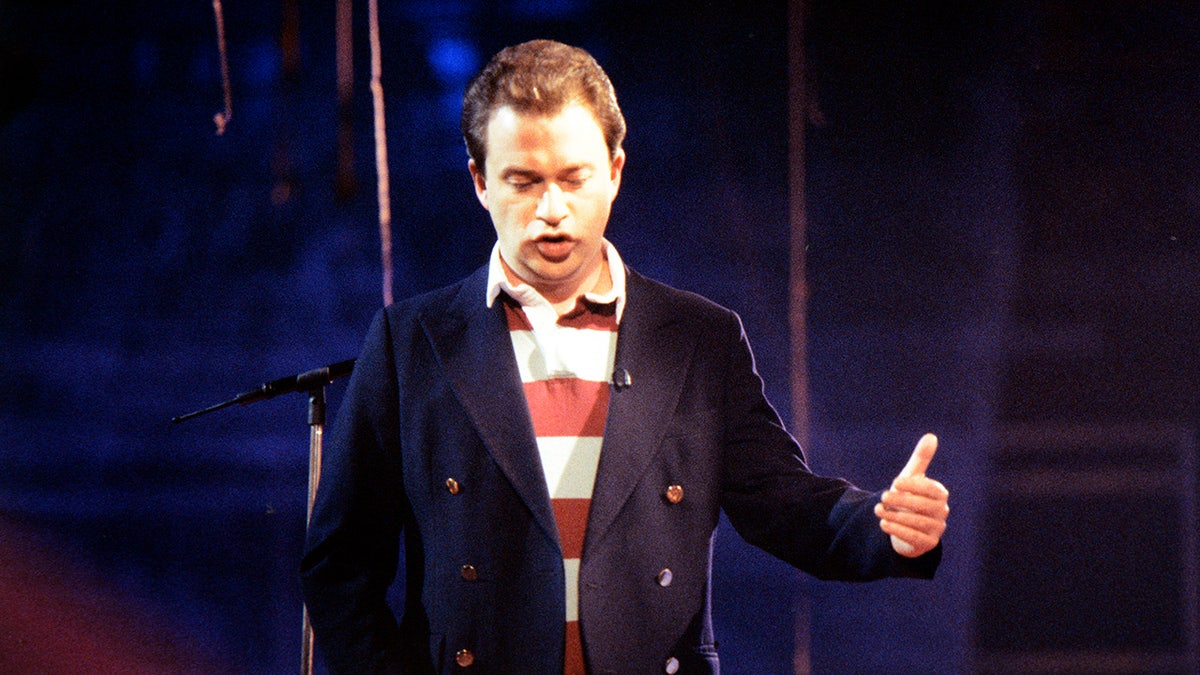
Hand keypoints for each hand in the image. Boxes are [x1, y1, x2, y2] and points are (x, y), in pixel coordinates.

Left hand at [874, 433, 948, 557]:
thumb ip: (921, 459)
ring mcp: (937, 529)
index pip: (931, 490)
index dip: (914, 485)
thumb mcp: (912, 478)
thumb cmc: (910, 498)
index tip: (895, 481)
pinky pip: (914, 538)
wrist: (905, 527)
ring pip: (918, 523)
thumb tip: (931, 436)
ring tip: (878, 510)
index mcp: (940, 494)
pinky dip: (897, 530)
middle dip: (902, 501)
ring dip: (896, 516)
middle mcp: (941, 512)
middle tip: (883, 496)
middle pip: (924, 507)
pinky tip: (883, 523)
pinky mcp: (928, 544)